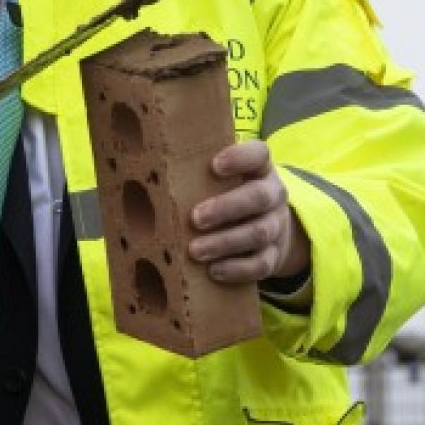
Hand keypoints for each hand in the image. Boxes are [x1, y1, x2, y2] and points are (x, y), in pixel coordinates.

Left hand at [186, 140, 308, 284]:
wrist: (271, 228)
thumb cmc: (232, 195)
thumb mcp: (225, 178)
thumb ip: (199, 170)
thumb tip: (147, 166)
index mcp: (260, 168)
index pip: (258, 154)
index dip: (239, 158)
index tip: (214, 165)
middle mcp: (273, 194)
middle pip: (258, 198)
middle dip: (226, 208)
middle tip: (195, 218)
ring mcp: (276, 225)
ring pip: (258, 233)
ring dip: (225, 242)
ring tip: (195, 251)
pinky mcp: (274, 255)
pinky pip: (261, 264)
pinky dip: (237, 269)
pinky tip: (213, 271)